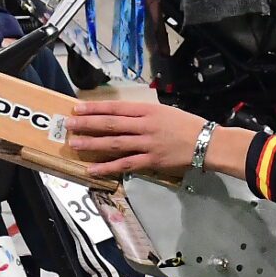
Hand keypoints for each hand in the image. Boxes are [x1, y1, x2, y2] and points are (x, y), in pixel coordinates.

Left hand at [66, 99, 207, 180]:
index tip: (77, 107)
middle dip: (87, 123)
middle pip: (111, 124)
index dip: (95, 108)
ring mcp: (147, 144)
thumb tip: (120, 116)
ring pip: (114, 143)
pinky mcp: (151, 161)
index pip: (116, 107)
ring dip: (92, 143)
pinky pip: (125, 164)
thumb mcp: (164, 111)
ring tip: (75, 144)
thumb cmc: (186, 125)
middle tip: (69, 124)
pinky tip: (93, 169)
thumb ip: (142, 114)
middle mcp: (145, 125)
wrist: (206, 142)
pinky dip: (108, 167)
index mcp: (148, 110)